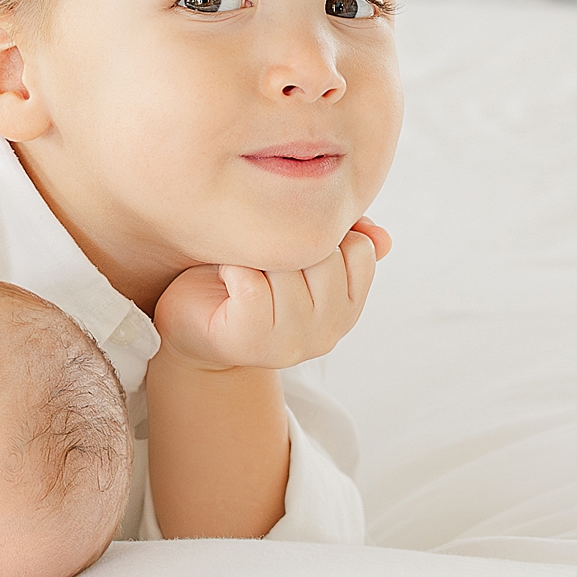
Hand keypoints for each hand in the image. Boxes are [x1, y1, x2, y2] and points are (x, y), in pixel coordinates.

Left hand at [153, 218, 390, 372]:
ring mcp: (292, 343)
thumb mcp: (298, 255)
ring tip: (243, 263)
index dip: (320, 233)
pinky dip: (232, 269)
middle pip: (324, 256)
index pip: (360, 250)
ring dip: (256, 255)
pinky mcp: (252, 343)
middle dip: (287, 241)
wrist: (195, 324)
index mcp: (348, 307)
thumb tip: (381, 236)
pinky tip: (224, 276)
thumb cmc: (246, 280)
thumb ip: (341, 240)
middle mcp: (329, 331)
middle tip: (260, 249)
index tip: (290, 239)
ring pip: (288, 269)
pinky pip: (252, 286)